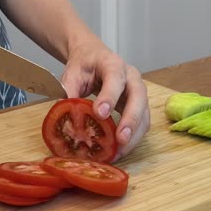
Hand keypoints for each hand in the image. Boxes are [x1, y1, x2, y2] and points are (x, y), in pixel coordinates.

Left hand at [61, 41, 150, 161]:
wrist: (93, 57)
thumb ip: (69, 92)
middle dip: (131, 120)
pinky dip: (133, 139)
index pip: (115, 77)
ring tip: (118, 152)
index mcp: (112, 63)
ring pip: (144, 113)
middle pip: (139, 97)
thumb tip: (65, 116)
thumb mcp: (72, 74)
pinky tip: (119, 151)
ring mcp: (138, 91)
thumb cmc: (84, 66)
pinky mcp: (139, 106)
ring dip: (134, 135)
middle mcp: (131, 77)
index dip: (109, 96)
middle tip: (120, 139)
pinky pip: (142, 123)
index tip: (100, 114)